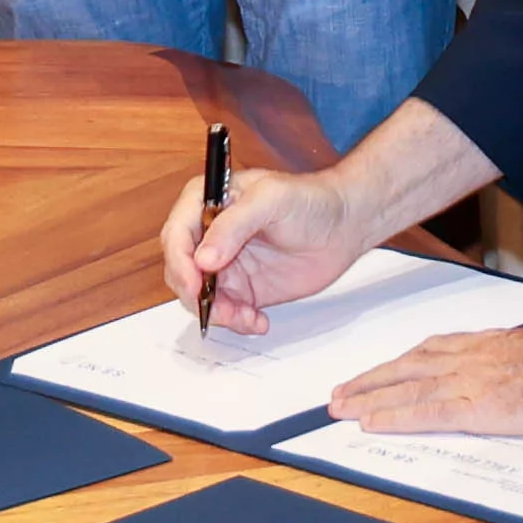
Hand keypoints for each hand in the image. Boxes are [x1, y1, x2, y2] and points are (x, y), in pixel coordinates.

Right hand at [166, 158, 443, 327]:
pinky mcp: (242, 288)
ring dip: (218, 313)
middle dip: (196, 295)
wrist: (345, 226)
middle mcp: (209, 235)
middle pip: (181, 271)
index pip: (177, 235)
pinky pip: (225, 312)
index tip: (196, 284)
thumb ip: (235, 225)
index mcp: (206, 202)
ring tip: (248, 316)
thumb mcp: (273, 200)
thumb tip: (203, 259)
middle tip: (224, 309)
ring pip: (199, 297)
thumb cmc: (311, 200)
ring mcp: (224, 264)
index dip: (180, 262)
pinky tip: (259, 321)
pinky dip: (237, 322)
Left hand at [328, 313, 522, 437]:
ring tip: (341, 409)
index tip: (374, 374)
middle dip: (370, 382)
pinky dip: (395, 417)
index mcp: (487, 345)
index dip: (396, 366)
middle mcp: (471, 358)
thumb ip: (514, 360)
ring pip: (407, 389)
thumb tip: (508, 372)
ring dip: (369, 398)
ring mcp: (473, 381)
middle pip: (407, 368)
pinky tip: (371, 423)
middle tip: (338, 395)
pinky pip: (427, 413)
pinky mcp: (480, 407)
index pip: (429, 353)